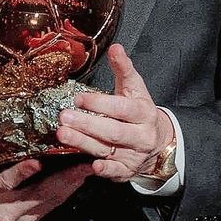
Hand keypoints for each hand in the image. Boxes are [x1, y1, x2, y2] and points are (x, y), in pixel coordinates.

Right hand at [0, 143, 92, 220]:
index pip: (5, 185)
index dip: (22, 174)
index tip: (38, 160)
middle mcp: (6, 213)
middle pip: (39, 196)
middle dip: (64, 179)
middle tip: (85, 163)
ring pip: (49, 203)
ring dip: (71, 187)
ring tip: (89, 169)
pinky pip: (50, 208)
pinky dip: (65, 195)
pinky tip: (78, 181)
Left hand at [56, 42, 173, 182]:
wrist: (158, 140)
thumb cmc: (140, 110)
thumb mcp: (135, 88)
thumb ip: (123, 68)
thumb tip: (115, 47)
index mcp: (143, 112)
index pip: (121, 108)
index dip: (100, 104)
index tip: (78, 99)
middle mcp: (141, 135)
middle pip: (112, 131)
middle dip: (87, 125)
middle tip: (64, 117)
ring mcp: (134, 154)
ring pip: (107, 149)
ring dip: (84, 143)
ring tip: (63, 134)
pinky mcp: (127, 170)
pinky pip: (116, 172)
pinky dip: (105, 170)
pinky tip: (92, 166)